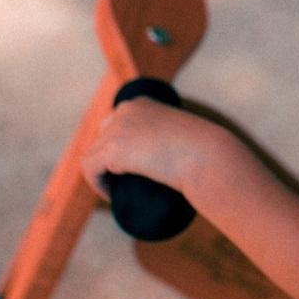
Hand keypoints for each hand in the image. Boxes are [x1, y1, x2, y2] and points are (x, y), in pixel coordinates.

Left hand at [80, 97, 225, 202]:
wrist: (208, 157)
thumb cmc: (204, 152)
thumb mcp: (184, 135)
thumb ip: (175, 137)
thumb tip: (174, 157)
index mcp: (140, 103)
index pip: (115, 126)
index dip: (118, 151)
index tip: (131, 171)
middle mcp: (125, 109)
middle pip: (101, 139)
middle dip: (108, 161)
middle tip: (127, 183)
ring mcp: (117, 127)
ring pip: (94, 156)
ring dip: (103, 175)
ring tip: (122, 191)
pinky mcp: (112, 148)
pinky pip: (90, 169)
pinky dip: (98, 185)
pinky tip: (113, 195)